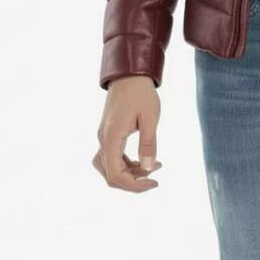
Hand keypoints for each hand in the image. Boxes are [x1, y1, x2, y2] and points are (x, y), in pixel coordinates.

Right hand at [93, 75, 161, 192]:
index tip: (155, 182)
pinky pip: (113, 157)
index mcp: (111, 138)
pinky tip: (144, 157)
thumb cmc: (141, 93)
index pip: (115, 175)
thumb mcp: (150, 118)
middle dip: (133, 180)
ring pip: (110, 167)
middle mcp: (103, 140)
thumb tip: (148, 168)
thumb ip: (148, 143)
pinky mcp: (109, 133)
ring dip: (130, 172)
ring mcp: (104, 137)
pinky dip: (127, 163)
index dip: (134, 185)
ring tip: (153, 164)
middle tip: (156, 172)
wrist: (129, 74)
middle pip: (110, 175)